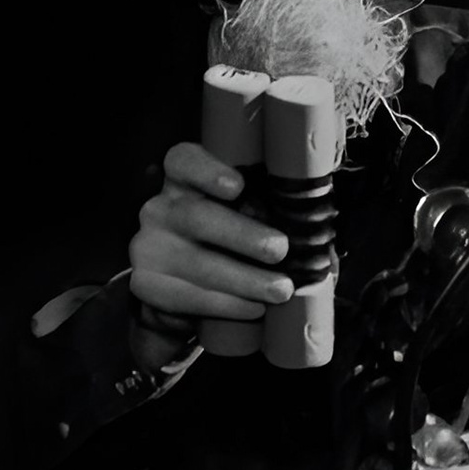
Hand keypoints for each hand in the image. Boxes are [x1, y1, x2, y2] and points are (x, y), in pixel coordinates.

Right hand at [121, 141, 292, 361]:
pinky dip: (227, 304)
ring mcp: (147, 246)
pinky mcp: (146, 284)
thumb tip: (322, 248)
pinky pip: (188, 296)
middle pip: (196, 216)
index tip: (237, 186)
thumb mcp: (245, 221)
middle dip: (243, 235)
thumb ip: (274, 220)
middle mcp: (159, 208)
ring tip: (280, 290)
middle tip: (280, 251)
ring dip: (245, 279)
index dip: (207, 170)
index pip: (183, 161)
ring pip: (197, 262)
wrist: (178, 295)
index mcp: (184, 181)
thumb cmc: (227, 248)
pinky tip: (253, 308)